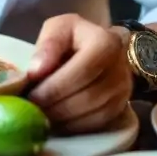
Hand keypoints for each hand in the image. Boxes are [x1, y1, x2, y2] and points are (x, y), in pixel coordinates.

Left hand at [26, 14, 131, 133]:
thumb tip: (36, 71)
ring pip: (94, 114)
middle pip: (88, 96)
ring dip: (64, 120)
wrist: (96, 46)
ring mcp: (123, 91)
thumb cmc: (73, 37)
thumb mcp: (57, 28)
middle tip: (32, 112)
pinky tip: (56, 122)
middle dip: (57, 107)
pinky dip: (74, 127)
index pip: (83, 71)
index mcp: (106, 43)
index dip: (55, 87)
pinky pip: (97, 124)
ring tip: (41, 117)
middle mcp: (121, 68)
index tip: (32, 96)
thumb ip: (48, 45)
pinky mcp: (120, 108)